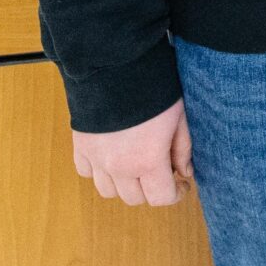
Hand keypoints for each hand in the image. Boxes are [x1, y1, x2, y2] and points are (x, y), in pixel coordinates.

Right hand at [72, 99, 192, 206]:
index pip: (160, 198)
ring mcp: (96, 158)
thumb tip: (185, 172)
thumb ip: (183, 149)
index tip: (181, 183)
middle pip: (134, 198)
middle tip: (161, 171)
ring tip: (136, 165)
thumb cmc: (152, 89)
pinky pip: (87, 172)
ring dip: (124, 184)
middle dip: (151, 189)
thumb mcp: (179, 117)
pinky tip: (112, 156)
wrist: (114, 67)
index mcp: (147, 161)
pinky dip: (99, 171)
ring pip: (108, 191)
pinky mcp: (80, 146)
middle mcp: (118, 167)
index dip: (175, 194)